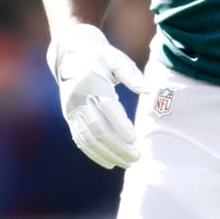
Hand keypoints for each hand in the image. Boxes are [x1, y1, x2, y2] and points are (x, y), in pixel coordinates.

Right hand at [47, 22, 144, 169]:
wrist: (71, 56)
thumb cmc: (100, 57)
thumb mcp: (115, 58)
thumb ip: (131, 73)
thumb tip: (149, 90)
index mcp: (90, 81)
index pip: (106, 107)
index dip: (120, 124)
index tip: (134, 138)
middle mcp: (78, 98)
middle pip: (98, 128)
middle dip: (117, 145)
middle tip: (137, 156)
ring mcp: (72, 110)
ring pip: (89, 138)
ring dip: (108, 153)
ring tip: (128, 162)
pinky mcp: (70, 118)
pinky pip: (81, 140)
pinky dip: (95, 154)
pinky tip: (110, 162)